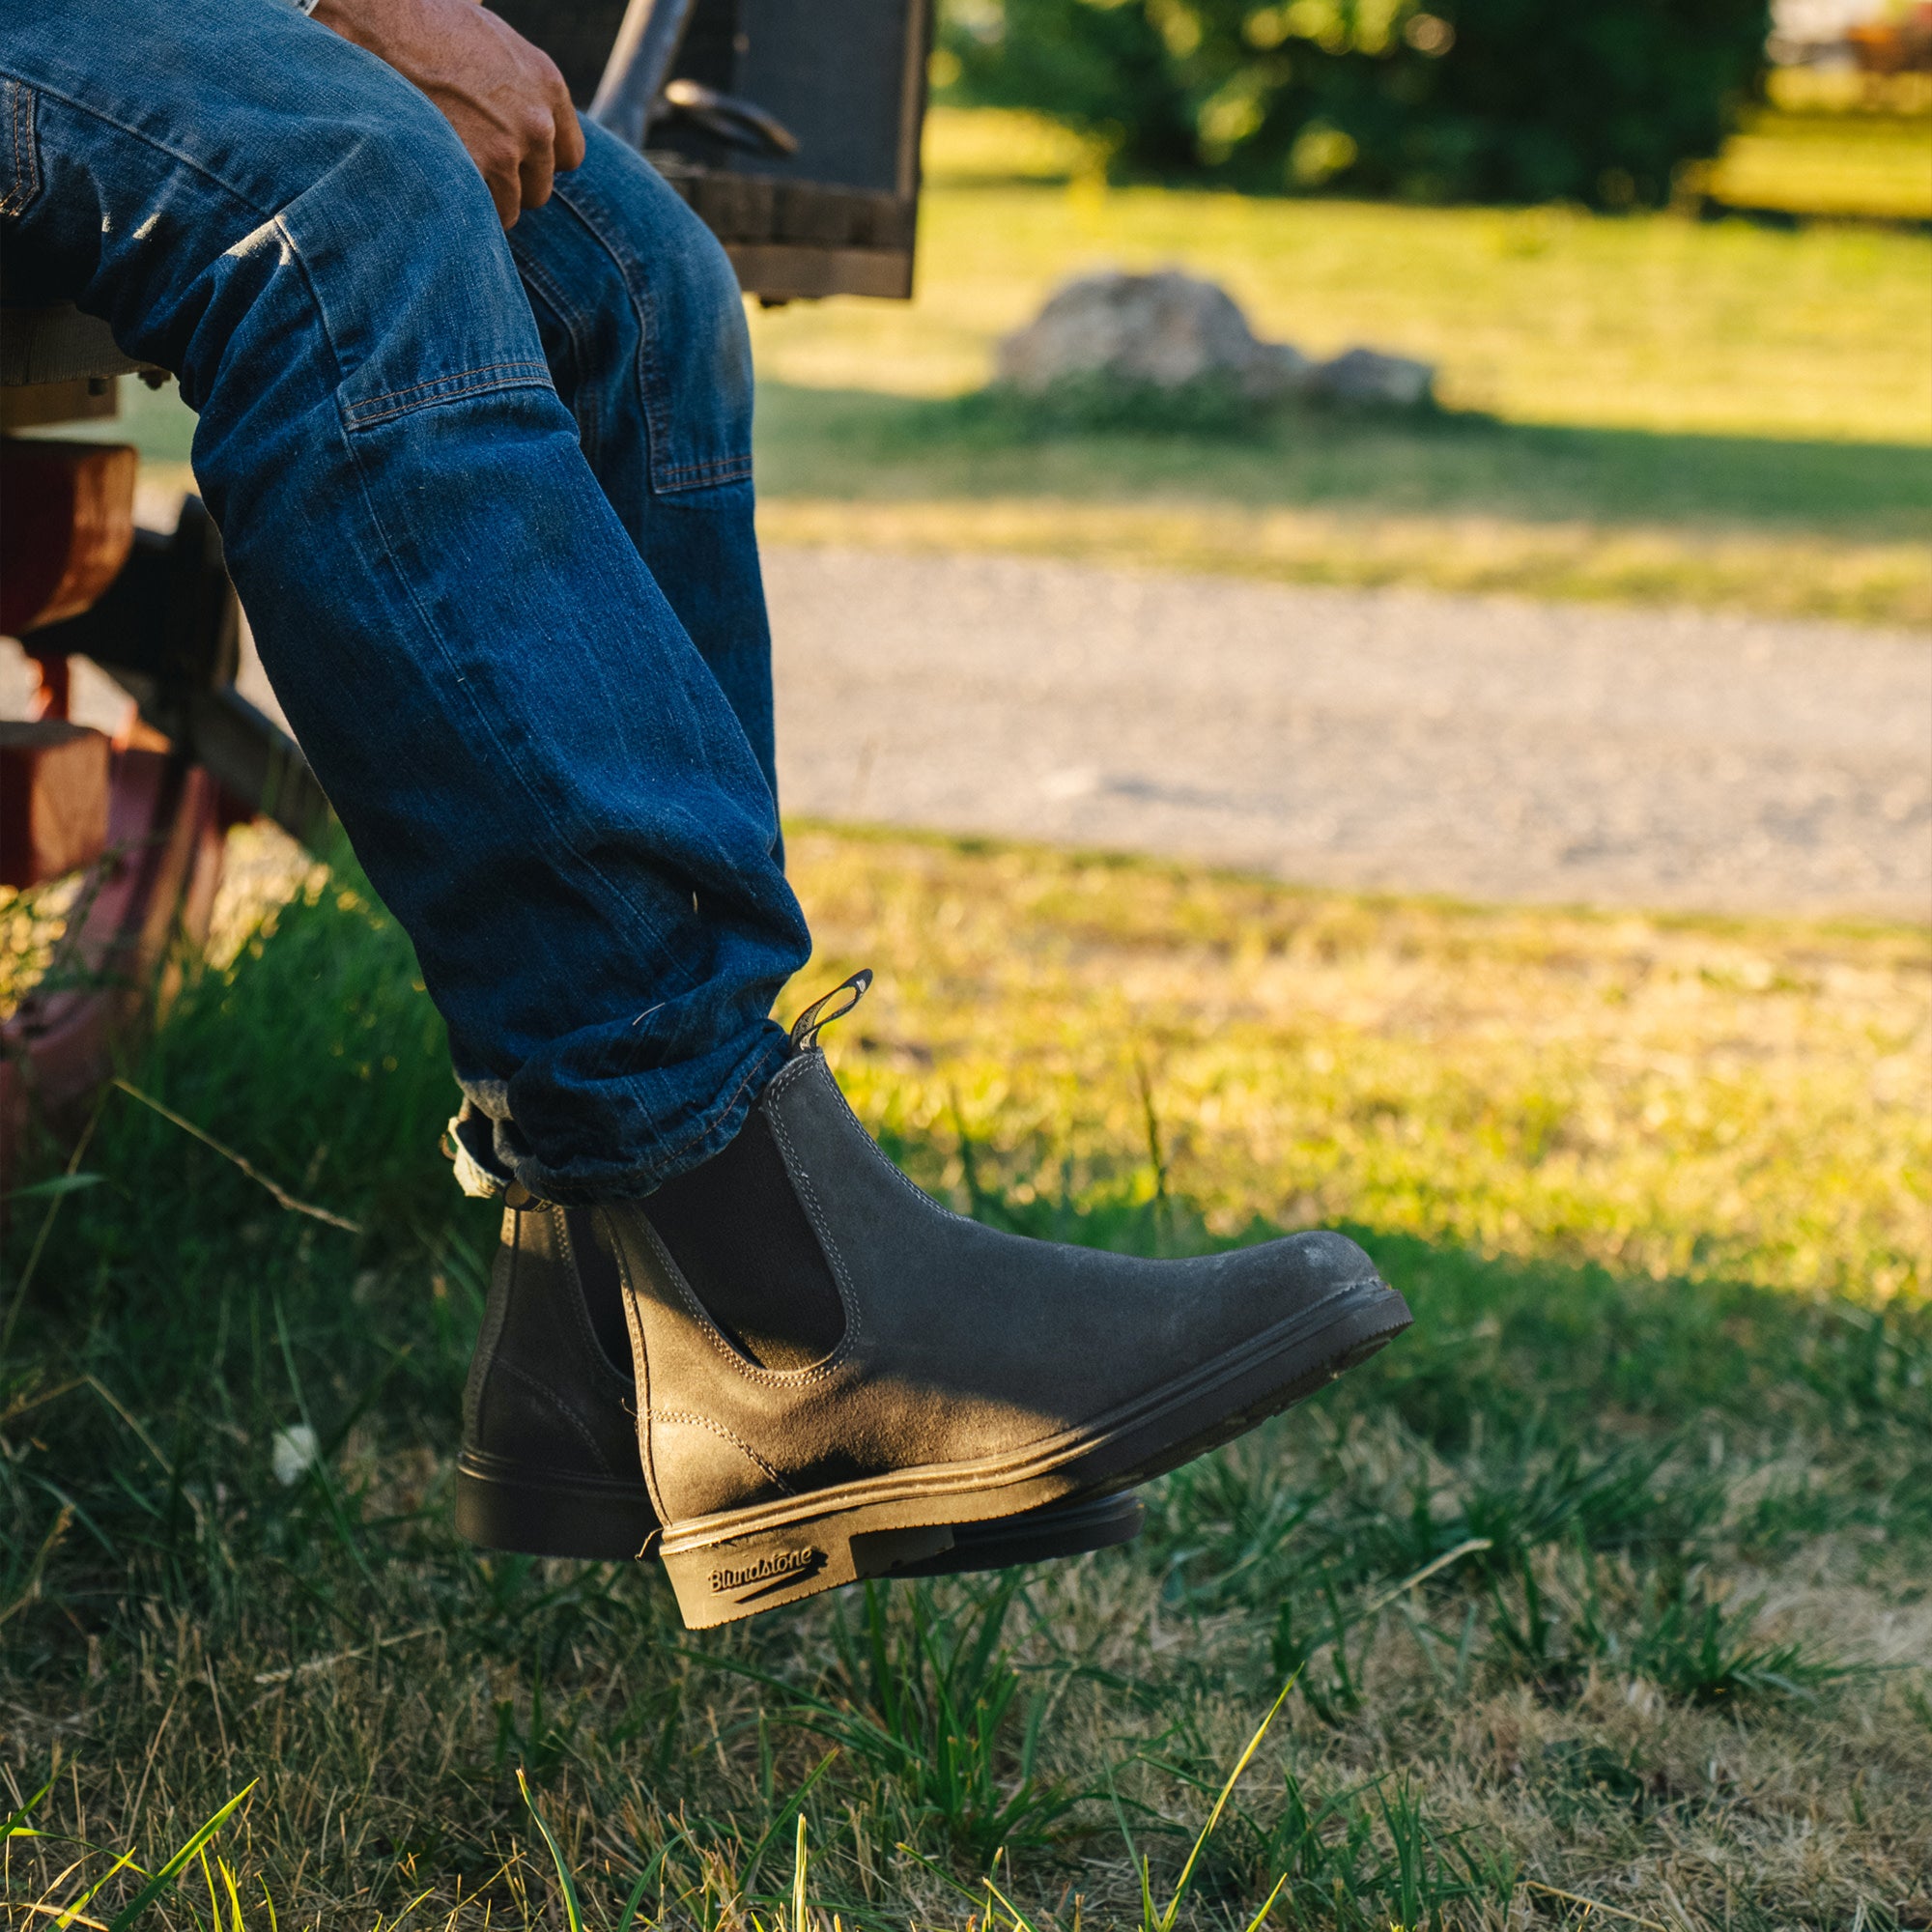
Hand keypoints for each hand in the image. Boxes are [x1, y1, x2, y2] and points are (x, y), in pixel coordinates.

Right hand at [312, 0, 586, 226]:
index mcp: (547, 84)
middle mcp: (537, 122)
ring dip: (483, 199)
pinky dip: (463, 209)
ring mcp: (507, 151)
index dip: (539, 162)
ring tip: (450, 169)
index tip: (514, 159)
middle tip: (471, 163)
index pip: (568, 155)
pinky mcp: (475, 172)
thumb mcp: (490, 37)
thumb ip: (517, 78)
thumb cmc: (423, 19)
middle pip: (540, 188)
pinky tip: (440, 181)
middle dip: (510, 183)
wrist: (376, 22)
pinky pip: (482, 216)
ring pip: (511, 207)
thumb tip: (516, 91)